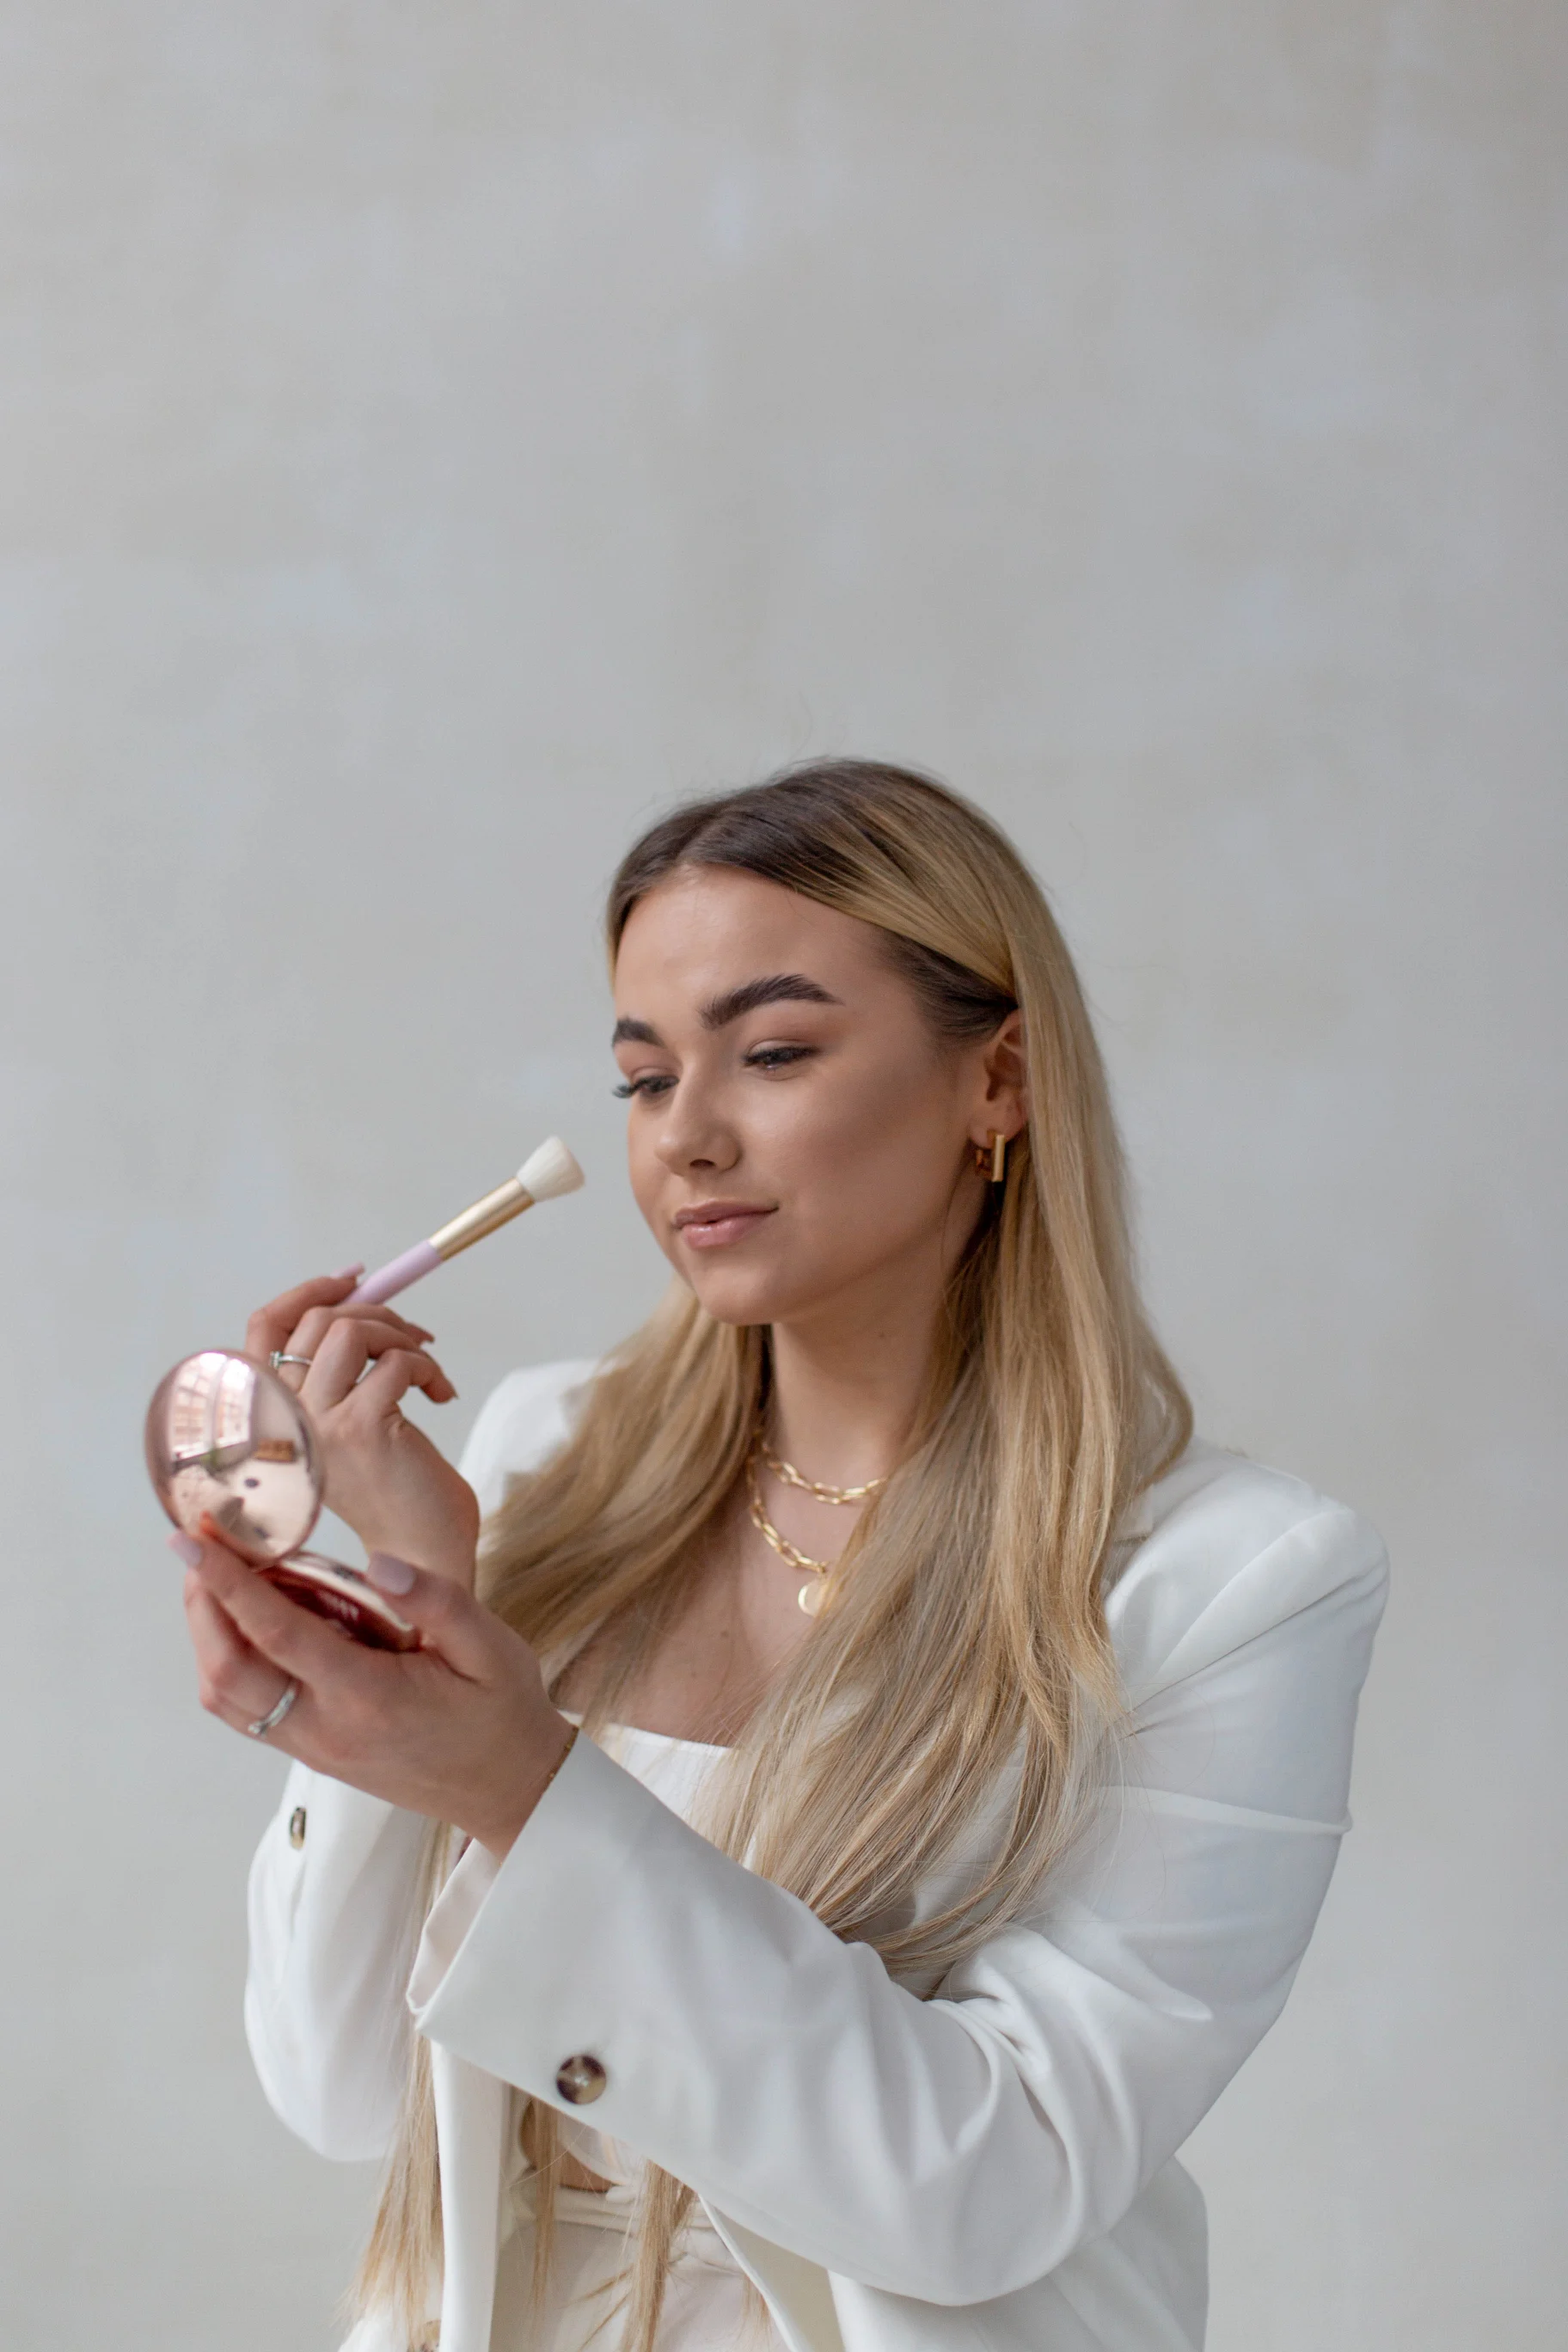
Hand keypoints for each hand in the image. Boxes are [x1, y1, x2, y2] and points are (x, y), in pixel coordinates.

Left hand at [179, 1528, 573, 1860]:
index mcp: (368, 1696)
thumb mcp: (490, 1645)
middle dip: (203, 1604)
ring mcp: (313, 1748)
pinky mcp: (312, 1754)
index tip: (191, 1541)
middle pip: (227, 1671)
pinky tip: (250, 1626)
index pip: (275, 1632)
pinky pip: (247, 1713)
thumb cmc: (502, 1711)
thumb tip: (378, 1562)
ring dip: (208, 1636)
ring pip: (226, 1698)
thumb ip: (435, 1600)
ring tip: (220, 1580)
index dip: (226, 1582)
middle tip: (204, 1549)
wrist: (507, 1788)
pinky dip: (228, 1664)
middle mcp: (326, 1728)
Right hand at [245, 1271, 478, 1584]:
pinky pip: (396, 1362)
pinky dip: (428, 1368)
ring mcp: (315, 1424)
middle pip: (316, 1320)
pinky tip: (440, 1397)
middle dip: (378, 1314)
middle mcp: (280, 1419)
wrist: (420, 1557)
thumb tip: (357, 1298)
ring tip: (427, 1369)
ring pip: (352, 1330)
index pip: (261, 1328)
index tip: (355, 1277)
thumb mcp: (349, 1419)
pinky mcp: (360, 1428)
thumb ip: (338, 1370)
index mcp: (271, 1415)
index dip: (307, 1292)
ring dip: (403, 1337)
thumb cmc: (393, 1489)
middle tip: (415, 1338)